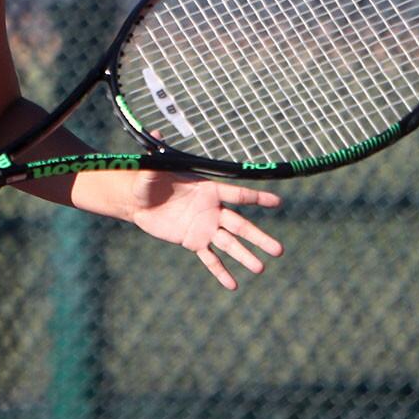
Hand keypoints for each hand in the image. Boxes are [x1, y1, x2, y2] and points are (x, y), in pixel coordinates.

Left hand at [129, 170, 282, 289]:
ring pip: (229, 244)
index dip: (257, 199)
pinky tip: (232, 285)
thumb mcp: (151, 170)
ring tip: (260, 268)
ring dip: (245, 256)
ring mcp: (205, 227)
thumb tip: (154, 133)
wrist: (139, 201)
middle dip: (259, 237)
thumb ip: (156, 159)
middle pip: (241, 225)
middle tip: (279, 250)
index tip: (278, 203)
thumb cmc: (149, 181)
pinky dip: (220, 271)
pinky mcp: (194, 241)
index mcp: (208, 190)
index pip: (237, 195)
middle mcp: (212, 210)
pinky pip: (209, 258)